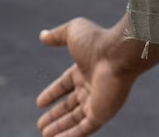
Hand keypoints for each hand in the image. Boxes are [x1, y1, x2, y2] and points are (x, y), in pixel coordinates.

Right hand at [36, 19, 134, 136]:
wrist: (119, 54)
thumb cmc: (98, 41)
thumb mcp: (72, 32)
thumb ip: (56, 35)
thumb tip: (42, 35)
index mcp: (84, 69)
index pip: (65, 84)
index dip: (52, 93)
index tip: (39, 103)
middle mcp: (91, 86)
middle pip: (70, 105)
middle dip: (56, 115)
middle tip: (41, 125)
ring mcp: (97, 101)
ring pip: (76, 120)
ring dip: (60, 128)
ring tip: (45, 135)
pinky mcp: (102, 113)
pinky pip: (84, 129)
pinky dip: (70, 135)